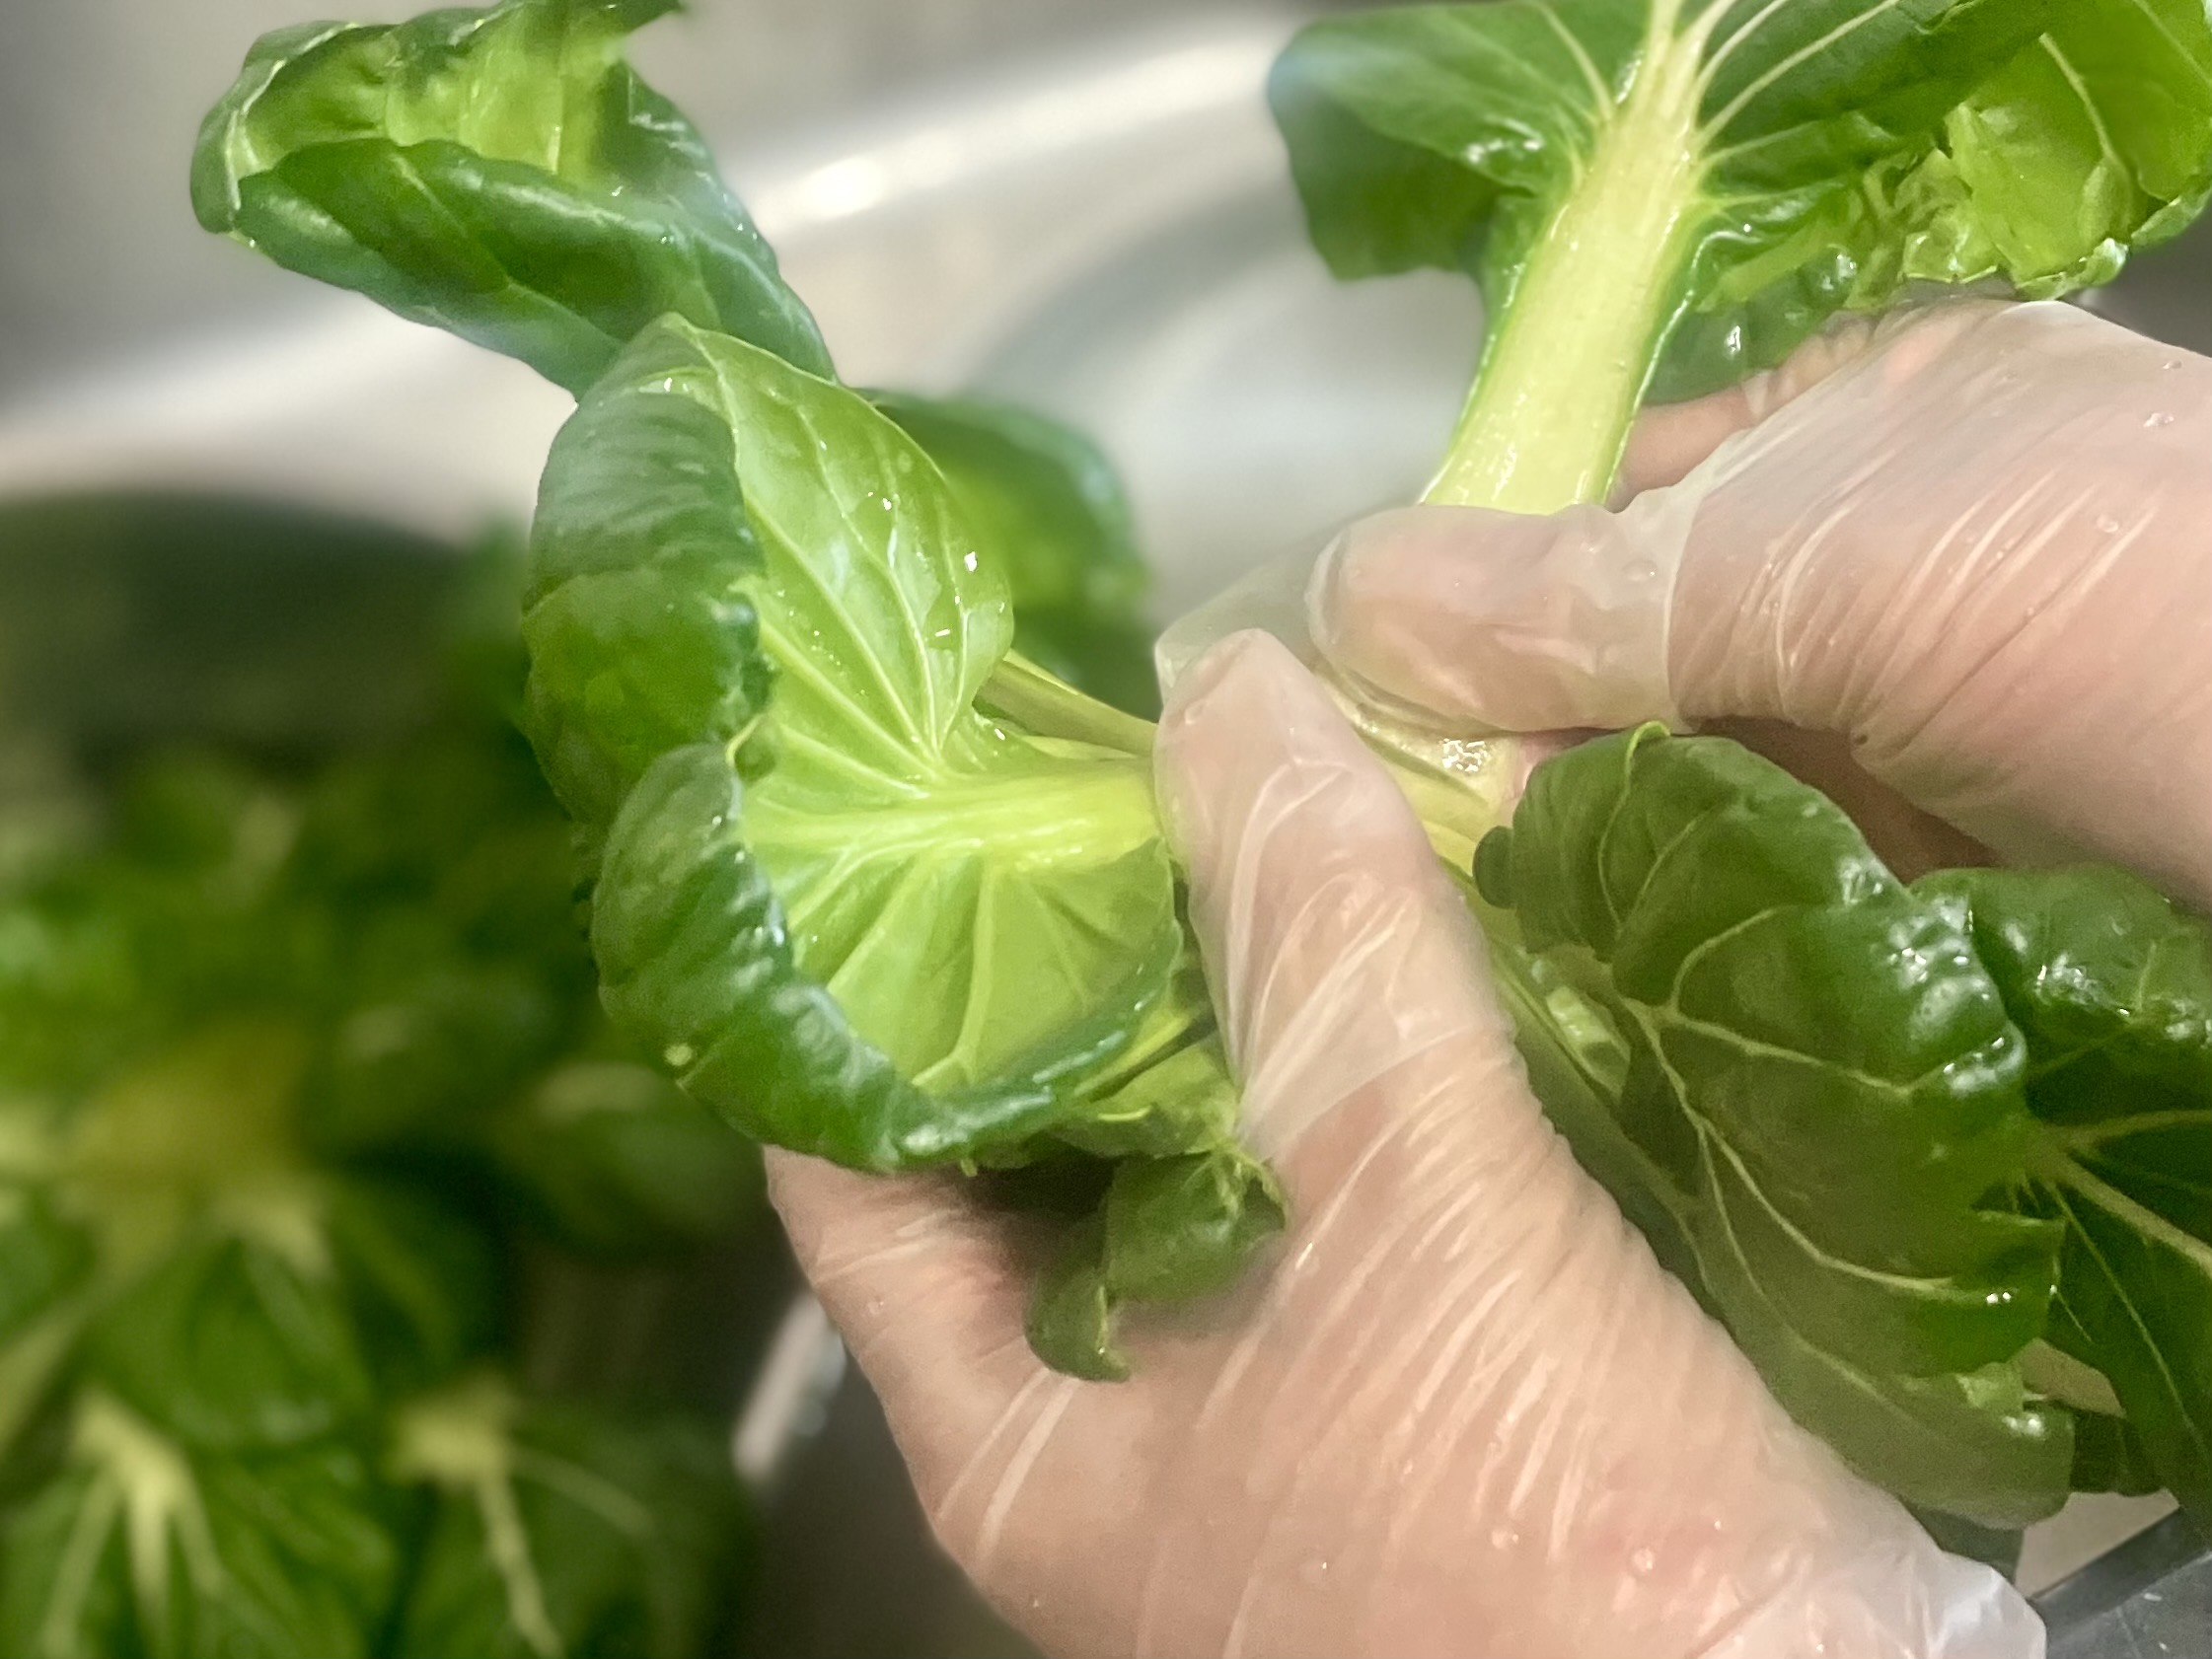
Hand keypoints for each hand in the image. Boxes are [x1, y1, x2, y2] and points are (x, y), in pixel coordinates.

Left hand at [769, 632, 2037, 1658]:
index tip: (902, 805)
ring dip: (1250, 992)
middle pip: (1042, 1135)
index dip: (857, 981)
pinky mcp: (1423, 1394)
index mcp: (1015, 1420)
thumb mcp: (1410, 1210)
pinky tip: (1425, 926)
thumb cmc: (1553, 1542)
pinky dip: (1374, 1061)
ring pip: (1212, 1150)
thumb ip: (1318, 946)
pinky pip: (1353, 1187)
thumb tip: (1222, 685)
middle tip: (1120, 754)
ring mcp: (1270, 1415)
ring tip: (1269, 792)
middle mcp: (1116, 1420)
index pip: (851, 1163)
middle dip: (1085, 950)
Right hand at [1311, 300, 2211, 909]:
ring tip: (1465, 942)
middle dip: (1526, 754)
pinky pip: (1770, 922)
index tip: (1371, 698)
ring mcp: (1934, 758)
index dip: (1494, 585)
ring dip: (1590, 871)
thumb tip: (1337, 598)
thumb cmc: (2143, 609)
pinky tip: (1584, 997)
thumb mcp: (1848, 556)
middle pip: (1643, 668)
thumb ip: (1587, 590)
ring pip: (1694, 807)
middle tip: (1406, 854)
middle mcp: (1900, 588)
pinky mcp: (1955, 917)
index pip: (1628, 495)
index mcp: (1886, 433)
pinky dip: (1681, 956)